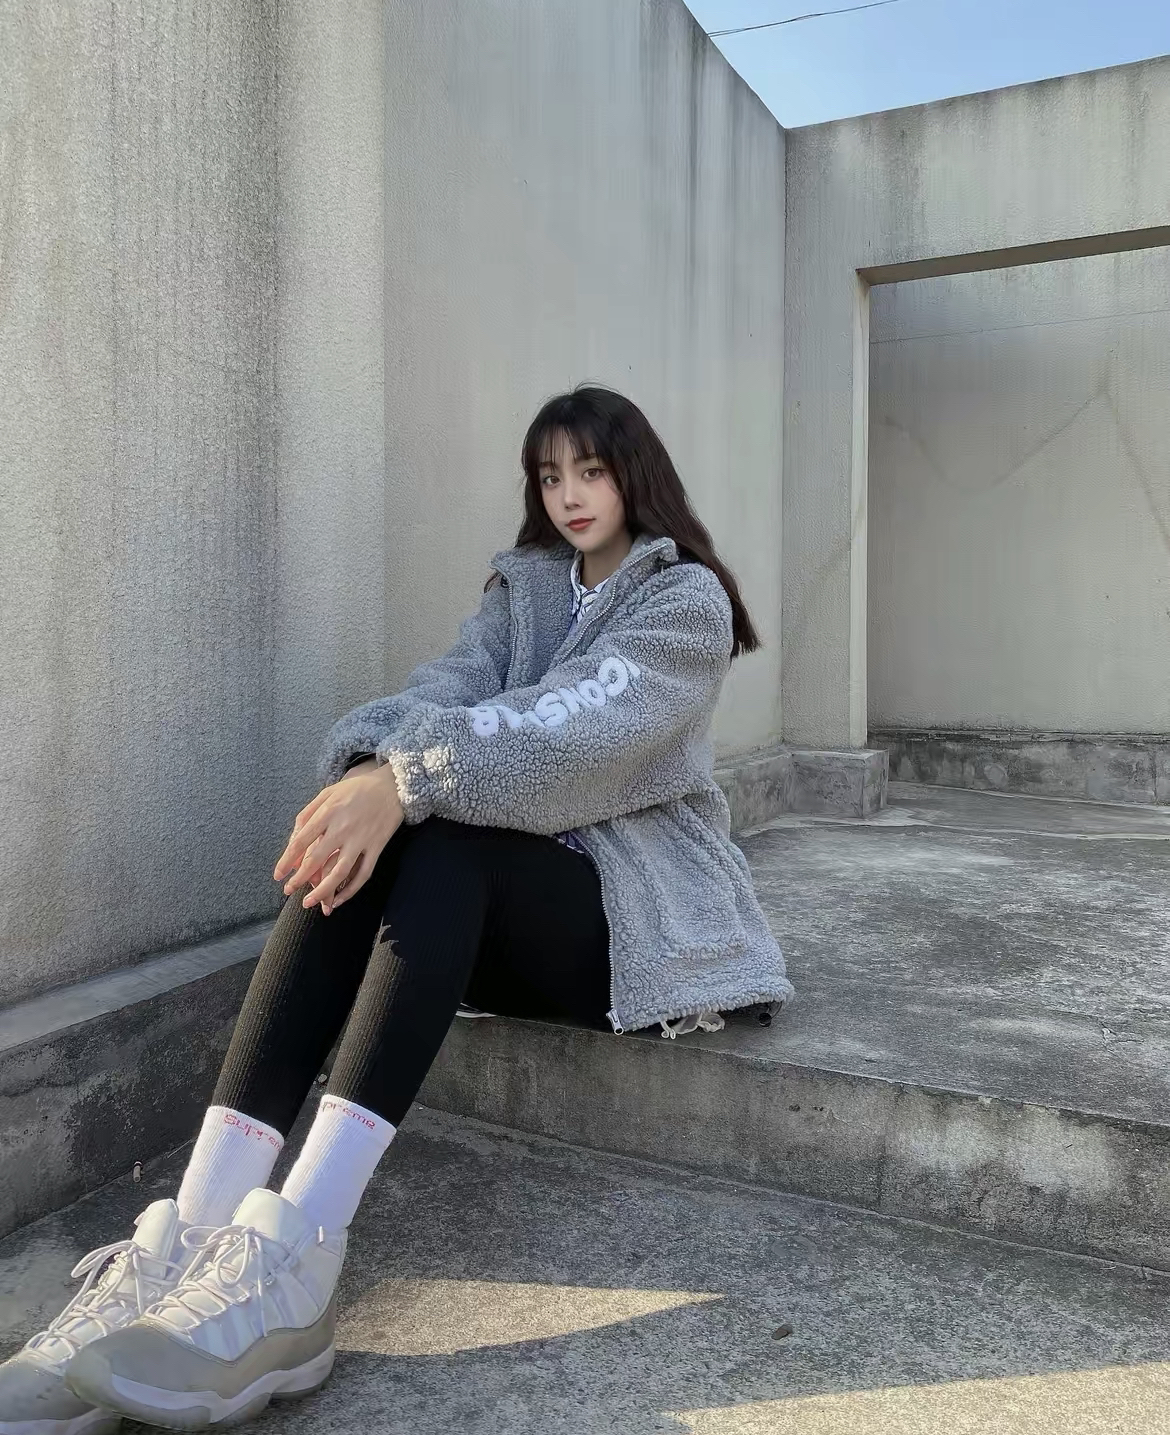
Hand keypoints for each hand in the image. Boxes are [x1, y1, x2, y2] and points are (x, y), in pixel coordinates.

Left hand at [273, 761, 403, 914]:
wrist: (393, 786)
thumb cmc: (356, 789)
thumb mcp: (327, 793)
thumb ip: (307, 815)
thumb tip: (293, 842)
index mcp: (328, 812)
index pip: (301, 841)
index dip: (287, 861)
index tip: (278, 875)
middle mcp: (343, 827)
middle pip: (316, 859)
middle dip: (299, 879)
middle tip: (288, 890)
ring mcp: (361, 839)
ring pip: (340, 872)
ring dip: (322, 891)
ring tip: (308, 902)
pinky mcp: (377, 847)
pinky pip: (363, 874)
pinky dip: (350, 890)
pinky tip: (338, 900)